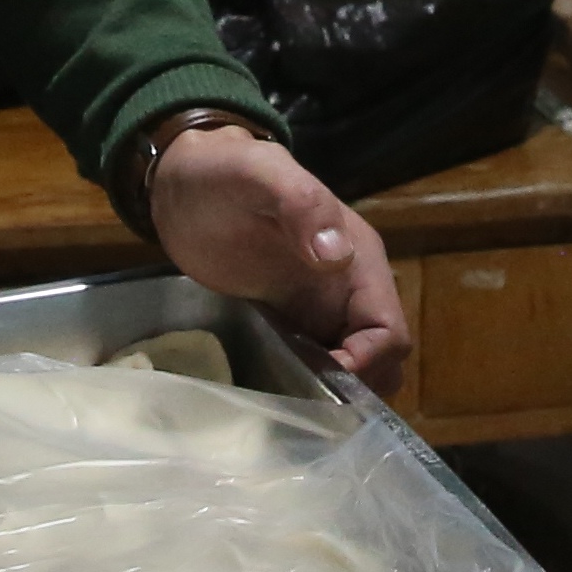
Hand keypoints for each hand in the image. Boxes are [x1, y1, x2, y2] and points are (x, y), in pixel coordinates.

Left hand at [145, 124, 409, 397]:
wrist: (182, 184)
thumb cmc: (221, 173)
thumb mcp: (258, 174)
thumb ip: (300, 203)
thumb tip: (336, 255)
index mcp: (357, 260)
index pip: (390, 331)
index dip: (368, 361)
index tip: (323, 373)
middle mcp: (348, 290)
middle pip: (381, 361)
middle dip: (355, 387)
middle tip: (303, 396)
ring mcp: (318, 309)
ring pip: (352, 371)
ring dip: (331, 392)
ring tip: (286, 397)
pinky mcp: (289, 322)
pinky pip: (313, 366)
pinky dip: (304, 385)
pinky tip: (270, 390)